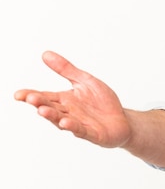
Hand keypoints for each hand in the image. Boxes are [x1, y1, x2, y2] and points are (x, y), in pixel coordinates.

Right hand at [14, 51, 130, 147]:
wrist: (123, 120)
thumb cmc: (103, 102)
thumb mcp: (85, 81)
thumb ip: (66, 70)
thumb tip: (45, 54)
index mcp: (65, 100)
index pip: (44, 97)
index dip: (31, 96)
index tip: (18, 94)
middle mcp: (68, 113)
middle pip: (51, 108)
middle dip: (40, 103)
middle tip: (30, 98)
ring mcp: (79, 124)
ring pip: (62, 120)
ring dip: (52, 116)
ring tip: (43, 110)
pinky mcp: (92, 134)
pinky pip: (81, 130)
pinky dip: (73, 127)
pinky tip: (66, 123)